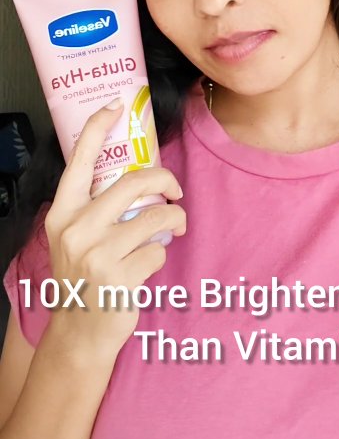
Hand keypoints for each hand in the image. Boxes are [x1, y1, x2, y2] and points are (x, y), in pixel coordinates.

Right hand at [43, 99, 185, 360]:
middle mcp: (76, 228)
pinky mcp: (119, 276)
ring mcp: (97, 254)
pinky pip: (158, 252)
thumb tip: (137, 178)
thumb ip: (96, 208)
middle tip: (175, 190)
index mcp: (64, 212)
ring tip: (173, 228)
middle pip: (134, 182)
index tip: (114, 106)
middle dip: (165, 180)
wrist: (80, 332)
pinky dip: (161, 257)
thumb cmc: (84, 278)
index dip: (96, 128)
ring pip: (155, 217)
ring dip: (173, 222)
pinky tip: (148, 266)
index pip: (80, 160)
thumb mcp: (76, 237)